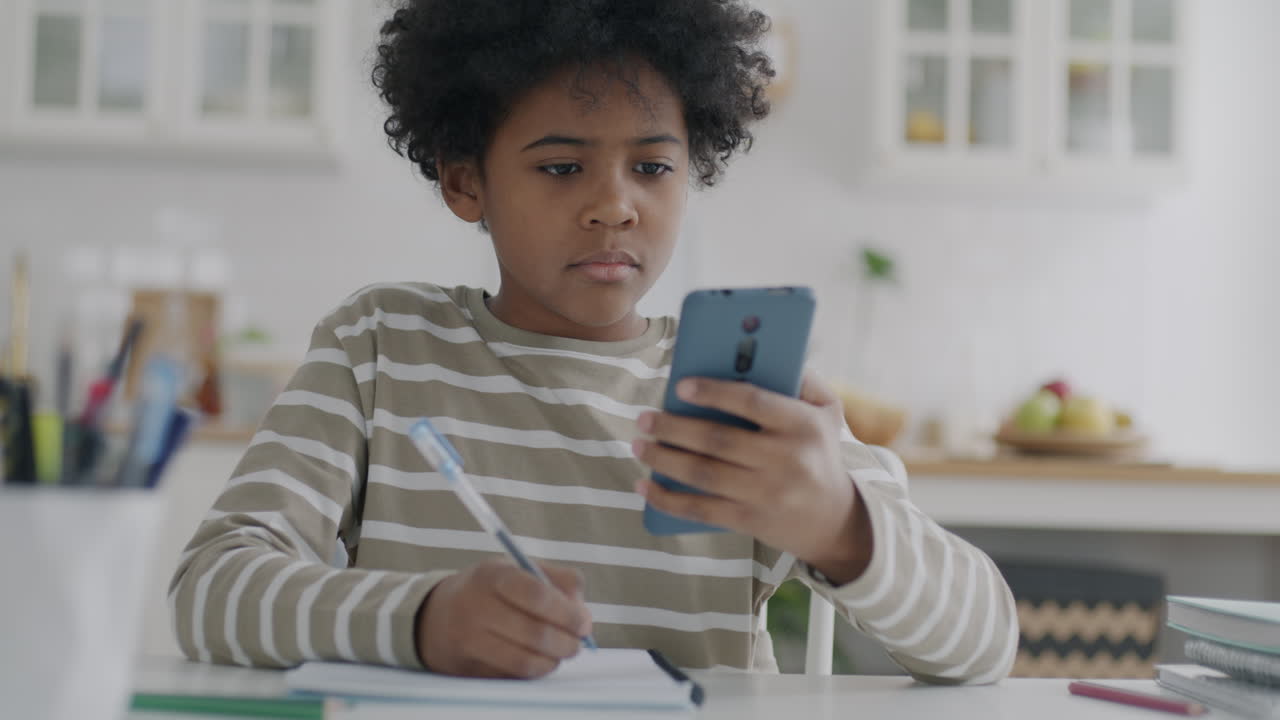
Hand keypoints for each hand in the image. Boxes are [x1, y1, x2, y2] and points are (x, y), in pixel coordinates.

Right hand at [416, 558, 592, 677]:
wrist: (434, 616)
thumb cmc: (489, 590)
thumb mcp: (517, 570)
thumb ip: (557, 581)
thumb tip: (583, 615)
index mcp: (492, 575)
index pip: (537, 594)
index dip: (567, 612)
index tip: (584, 623)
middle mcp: (476, 606)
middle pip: (535, 633)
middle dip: (567, 642)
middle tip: (578, 644)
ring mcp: (469, 640)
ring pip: (525, 660)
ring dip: (553, 661)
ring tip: (561, 653)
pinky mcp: (467, 667)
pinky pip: (512, 675)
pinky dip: (533, 670)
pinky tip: (538, 660)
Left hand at [633, 369, 872, 583]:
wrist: (834, 518)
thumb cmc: (818, 451)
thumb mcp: (827, 410)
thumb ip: (802, 377)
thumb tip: (757, 351)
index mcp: (803, 424)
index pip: (753, 402)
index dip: (714, 392)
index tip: (680, 385)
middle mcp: (787, 459)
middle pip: (717, 440)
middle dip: (673, 427)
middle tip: (643, 418)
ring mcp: (767, 493)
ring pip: (703, 474)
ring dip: (663, 459)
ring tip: (639, 445)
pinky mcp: (751, 521)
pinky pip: (701, 510)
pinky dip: (668, 499)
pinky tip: (645, 486)